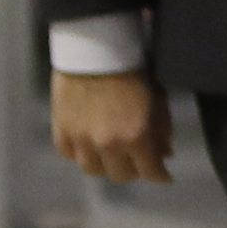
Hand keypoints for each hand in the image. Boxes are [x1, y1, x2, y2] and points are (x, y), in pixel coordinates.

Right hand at [51, 69, 170, 183]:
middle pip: (120, 175)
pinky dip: (79, 154)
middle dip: (134, 171)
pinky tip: (87, 147)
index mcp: (135, 137)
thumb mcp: (157, 100)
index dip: (160, 176)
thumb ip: (161, 130)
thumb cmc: (132, 71)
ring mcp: (80, 139)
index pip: (149, 171)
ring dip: (105, 166)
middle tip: (138, 162)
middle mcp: (107, 144)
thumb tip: (165, 154)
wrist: (94, 51)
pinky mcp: (60, 130)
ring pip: (92, 169)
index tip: (164, 176)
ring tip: (112, 157)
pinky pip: (69, 154)